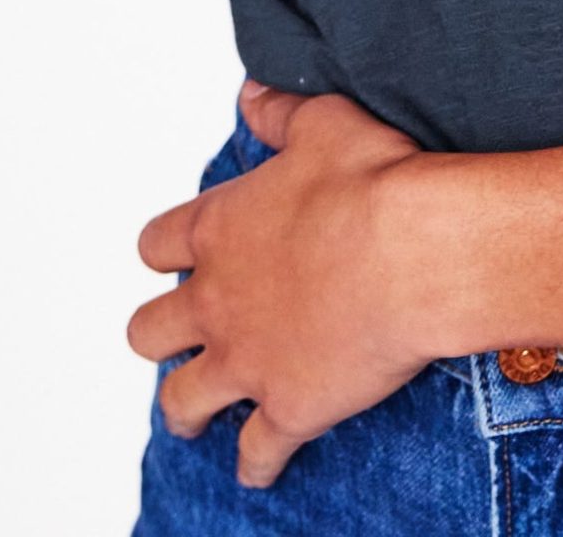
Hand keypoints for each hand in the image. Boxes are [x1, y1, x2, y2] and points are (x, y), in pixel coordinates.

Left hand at [127, 79, 436, 488]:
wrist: (414, 252)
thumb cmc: (372, 182)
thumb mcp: (323, 123)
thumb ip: (279, 113)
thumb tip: (251, 94)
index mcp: (219, 230)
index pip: (156, 244)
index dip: (165, 250)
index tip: (178, 255)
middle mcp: (217, 300)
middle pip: (149, 330)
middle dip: (159, 333)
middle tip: (177, 334)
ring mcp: (247, 361)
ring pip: (183, 399)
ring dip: (185, 407)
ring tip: (192, 415)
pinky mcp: (287, 409)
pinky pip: (256, 452)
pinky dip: (256, 463)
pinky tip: (260, 468)